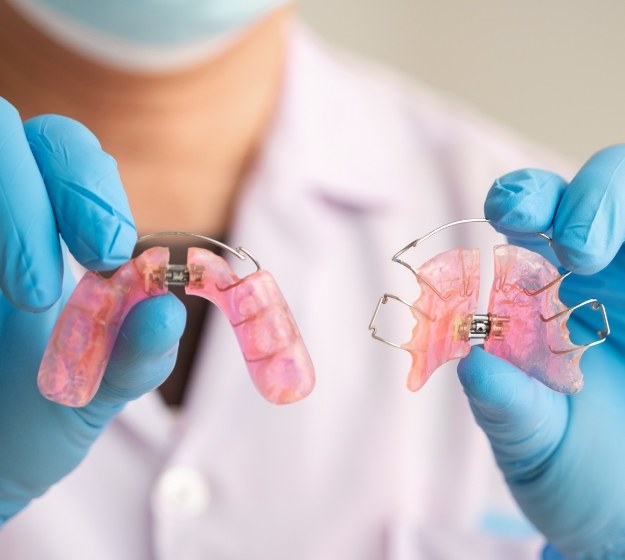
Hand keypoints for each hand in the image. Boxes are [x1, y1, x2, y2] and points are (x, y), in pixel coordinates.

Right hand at [0, 98, 184, 522]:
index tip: (107, 251)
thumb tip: (166, 311)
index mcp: (43, 227)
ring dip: (4, 216)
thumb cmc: (33, 418)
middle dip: (30, 191)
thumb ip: (135, 357)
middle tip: (53, 278)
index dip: (86, 180)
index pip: (63, 147)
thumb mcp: (95, 392)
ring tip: (25, 299)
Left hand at [458, 145, 624, 557]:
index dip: (523, 199)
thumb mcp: (534, 447)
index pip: (533, 215)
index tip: (507, 215)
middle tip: (581, 248)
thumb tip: (472, 365)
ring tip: (604, 262)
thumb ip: (507, 409)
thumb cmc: (577, 475)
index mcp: (544, 290)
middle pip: (607, 190)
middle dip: (594, 198)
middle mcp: (607, 275)